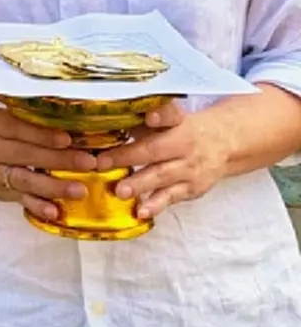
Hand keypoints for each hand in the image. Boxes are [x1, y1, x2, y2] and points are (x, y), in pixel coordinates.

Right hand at [0, 105, 98, 223]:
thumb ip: (24, 117)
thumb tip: (67, 117)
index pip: (16, 128)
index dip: (42, 135)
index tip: (68, 139)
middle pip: (25, 155)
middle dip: (58, 160)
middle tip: (88, 162)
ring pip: (24, 180)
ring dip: (53, 187)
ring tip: (80, 190)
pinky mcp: (0, 192)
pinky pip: (20, 200)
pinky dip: (38, 206)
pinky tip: (55, 211)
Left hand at [105, 101, 230, 219]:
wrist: (223, 145)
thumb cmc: (183, 130)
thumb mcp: (168, 119)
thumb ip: (141, 121)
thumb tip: (104, 123)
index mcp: (178, 121)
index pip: (170, 115)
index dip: (160, 115)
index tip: (148, 116)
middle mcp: (185, 144)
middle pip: (156, 149)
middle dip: (128, 156)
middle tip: (102, 163)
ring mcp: (190, 168)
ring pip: (162, 176)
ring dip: (139, 184)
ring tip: (120, 191)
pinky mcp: (192, 188)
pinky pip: (171, 197)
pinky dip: (156, 205)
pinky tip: (141, 211)